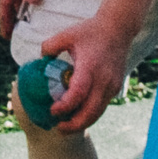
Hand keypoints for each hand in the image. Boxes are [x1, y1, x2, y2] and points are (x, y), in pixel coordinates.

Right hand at [0, 0, 47, 40]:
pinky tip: (48, 7)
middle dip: (16, 21)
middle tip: (21, 37)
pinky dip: (39, 0)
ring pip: (26, 0)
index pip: (5, 8)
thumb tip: (32, 3)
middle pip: (15, 6)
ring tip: (36, 26)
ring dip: (29, 12)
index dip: (5, 22)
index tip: (6, 37)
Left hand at [38, 14, 132, 133]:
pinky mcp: (115, 87)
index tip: (53, 111)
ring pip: (98, 112)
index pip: (78, 93)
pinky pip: (102, 106)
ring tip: (66, 126)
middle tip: (58, 128)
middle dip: (75, 124)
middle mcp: (103, 80)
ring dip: (83, 122)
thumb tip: (39, 60)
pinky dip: (90, 114)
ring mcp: (111, 85)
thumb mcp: (67, 34)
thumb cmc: (90, 31)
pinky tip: (78, 115)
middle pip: (90, 111)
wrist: (118, 30)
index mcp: (90, 67)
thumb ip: (50, 46)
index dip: (65, 106)